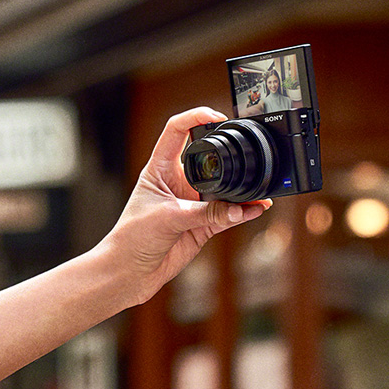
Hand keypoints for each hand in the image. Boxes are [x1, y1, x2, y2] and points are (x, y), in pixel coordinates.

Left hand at [102, 107, 270, 303]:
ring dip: (242, 190)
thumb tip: (240, 209)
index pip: (176, 131)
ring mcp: (191, 203)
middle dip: (228, 155)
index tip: (216, 116)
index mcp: (160, 169)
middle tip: (247, 153)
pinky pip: (229, 215)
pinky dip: (244, 212)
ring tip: (259, 192)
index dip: (195, 117)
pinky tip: (257, 209)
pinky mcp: (202, 225)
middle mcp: (178, 182)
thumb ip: (206, 213)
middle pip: (208, 159)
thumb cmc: (132, 238)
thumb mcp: (168, 218)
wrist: (129, 272)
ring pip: (224, 190)